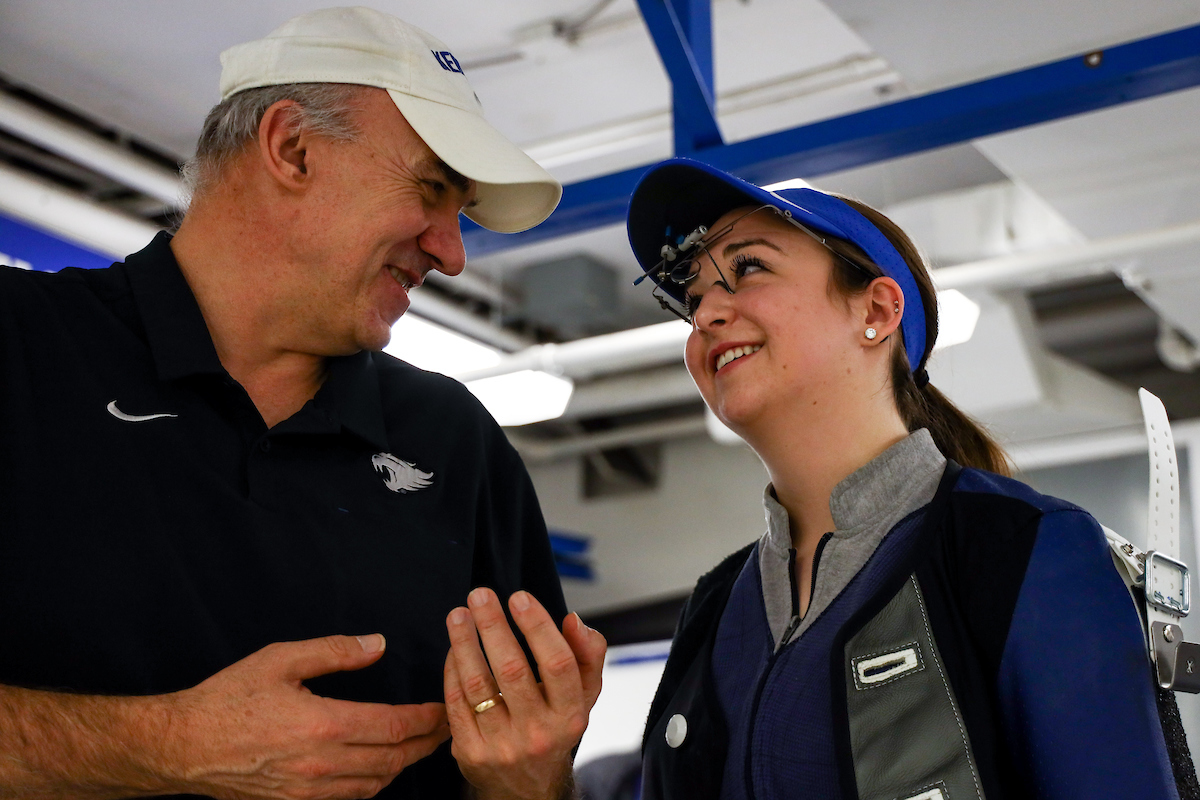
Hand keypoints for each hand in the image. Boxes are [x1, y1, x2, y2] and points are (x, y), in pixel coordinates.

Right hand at [167, 634, 449, 799]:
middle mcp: (322, 764)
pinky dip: (375, 784)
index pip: (394, 726)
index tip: (443, 707)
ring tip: (421, 746)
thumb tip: (378, 644)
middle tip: (447, 727)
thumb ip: (335, 651)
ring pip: (376, 784)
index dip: (426, 719)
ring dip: (404, 765)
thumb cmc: (229, 698)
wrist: (183, 746)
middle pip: (394, 759)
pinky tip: (382, 768)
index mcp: (323, 724)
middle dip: (426, 743)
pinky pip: (351, 798)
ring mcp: (310, 790)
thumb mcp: (281, 659)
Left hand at [443, 589, 606, 799]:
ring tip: (458, 614)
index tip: (519, 597)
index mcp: (570, 715)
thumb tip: (573, 620)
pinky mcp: (470, 752)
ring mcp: (502, 745)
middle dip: (493, 626)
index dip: (537, 626)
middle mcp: (538, 733)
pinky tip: (454, 646)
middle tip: (480, 595)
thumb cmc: (555, 727)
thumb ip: (587, 655)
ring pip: (478, 684)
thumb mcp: (584, 696)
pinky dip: (452, 669)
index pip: (558, 664)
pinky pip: (456, 702)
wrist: (528, 787)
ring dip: (464, 643)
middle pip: (512, 669)